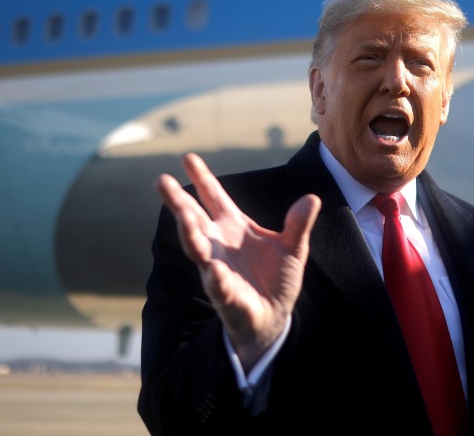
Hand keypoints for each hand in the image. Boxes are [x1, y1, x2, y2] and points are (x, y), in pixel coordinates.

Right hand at [156, 152, 320, 370]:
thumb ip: (299, 224)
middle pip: (194, 219)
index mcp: (234, 227)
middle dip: (178, 201)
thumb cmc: (277, 277)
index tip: (187, 156)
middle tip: (161, 180)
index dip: (202, 178)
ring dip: (190, 233)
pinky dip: (216, 278)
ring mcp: (218, 269)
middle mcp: (219, 245)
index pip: (214, 197)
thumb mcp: (294, 247)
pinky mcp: (227, 296)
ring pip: (198, 249)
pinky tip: (213, 269)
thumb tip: (312, 198)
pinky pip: (219, 286)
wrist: (274, 316)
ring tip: (183, 216)